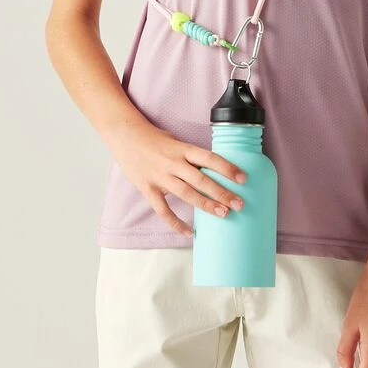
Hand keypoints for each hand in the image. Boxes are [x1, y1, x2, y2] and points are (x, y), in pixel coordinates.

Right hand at [105, 120, 247, 238]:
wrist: (124, 135)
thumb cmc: (153, 138)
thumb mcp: (176, 141)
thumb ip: (191, 156)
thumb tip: (213, 169)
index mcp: (182, 149)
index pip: (209, 158)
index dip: (227, 168)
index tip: (243, 178)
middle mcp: (173, 163)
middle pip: (202, 180)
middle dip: (222, 193)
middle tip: (239, 204)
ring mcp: (160, 177)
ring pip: (187, 194)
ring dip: (206, 205)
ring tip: (224, 214)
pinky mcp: (148, 188)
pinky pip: (163, 210)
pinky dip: (176, 222)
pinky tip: (189, 232)